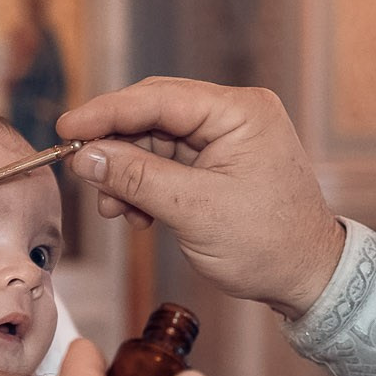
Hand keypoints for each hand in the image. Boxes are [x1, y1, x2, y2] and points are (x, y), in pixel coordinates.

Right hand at [55, 78, 346, 319]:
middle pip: (154, 114)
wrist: (309, 278)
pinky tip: (135, 213)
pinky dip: (146, 185)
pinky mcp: (221, 163)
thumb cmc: (270, 245)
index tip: (67, 129)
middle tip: (82, 171)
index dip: (106, 113)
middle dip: (115, 146)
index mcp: (240, 112)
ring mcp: (229, 138)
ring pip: (156, 141)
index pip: (158, 98)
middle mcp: (235, 115)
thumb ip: (137, 177)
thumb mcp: (194, 211)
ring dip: (128, 172)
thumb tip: (87, 156)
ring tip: (115, 208)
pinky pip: (170, 162)